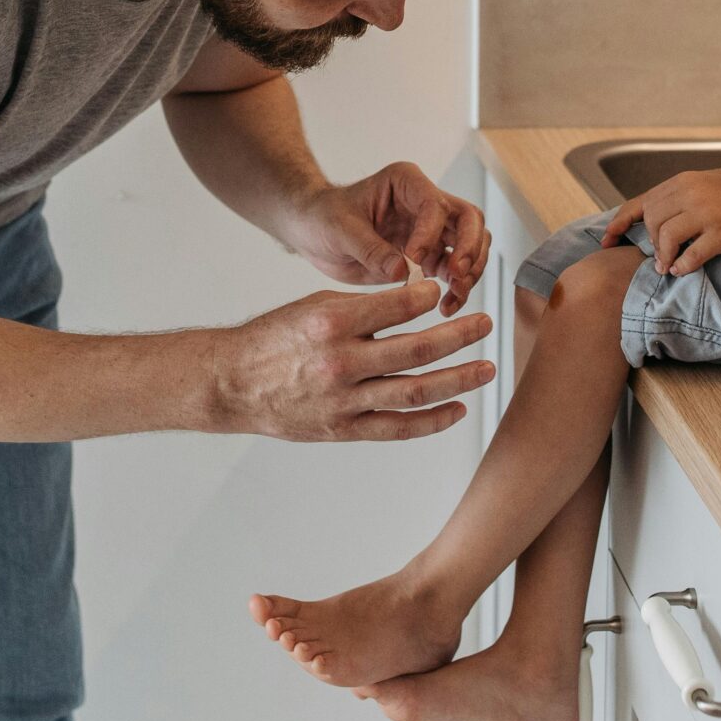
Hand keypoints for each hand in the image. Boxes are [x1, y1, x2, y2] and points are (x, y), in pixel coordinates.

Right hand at [214, 279, 494, 441]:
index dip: (428, 298)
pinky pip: (398, 428)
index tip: (443, 292)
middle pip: (417, 350)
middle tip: (486, 325)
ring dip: (458, 380)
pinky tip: (457, 409)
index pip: (396, 306)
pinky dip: (432, 421)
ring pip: (416, 391)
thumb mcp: (313, 307)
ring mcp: (344, 401)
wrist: (234, 383)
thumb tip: (412, 300)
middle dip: (460, 336)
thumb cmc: (273, 340)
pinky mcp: (344, 429)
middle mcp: (341, 362)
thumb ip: (362, 308)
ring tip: (486, 368)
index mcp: (332, 323)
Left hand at [286, 162, 490, 314]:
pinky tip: (447, 306)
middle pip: (468, 220)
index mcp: (405, 182)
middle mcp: (424, 203)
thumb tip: (403, 271)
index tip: (414, 258)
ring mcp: (430, 230)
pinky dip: (458, 288)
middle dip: (468, 249)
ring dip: (469, 271)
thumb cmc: (324, 216)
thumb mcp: (340, 229)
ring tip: (454, 296)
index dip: (429, 233)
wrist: (313, 231)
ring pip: (471, 245)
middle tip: (456, 276)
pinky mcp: (428, 256)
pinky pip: (455, 270)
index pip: (435, 204)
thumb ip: (371, 249)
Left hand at [600, 169, 720, 276]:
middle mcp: (690, 193)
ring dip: (663, 257)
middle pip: (651, 221)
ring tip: (667, 267)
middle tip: (658, 256)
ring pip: (666, 237)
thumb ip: (675, 199)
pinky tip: (682, 270)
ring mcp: (706, 212)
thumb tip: (647, 221)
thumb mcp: (701, 187)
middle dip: (649, 242)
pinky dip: (683, 266)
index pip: (640, 203)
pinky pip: (693, 254)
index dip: (619, 223)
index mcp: (682, 182)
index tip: (606, 241)